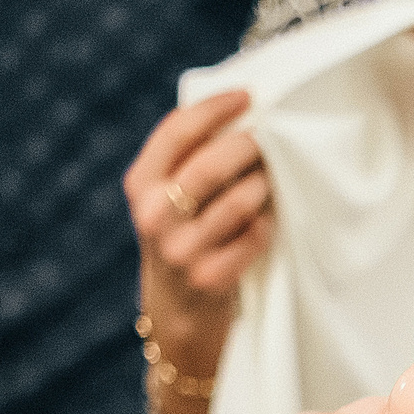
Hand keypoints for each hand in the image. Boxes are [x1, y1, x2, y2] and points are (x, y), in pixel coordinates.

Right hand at [125, 90, 272, 413]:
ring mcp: (180, 250)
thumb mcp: (166, 202)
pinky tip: (268, 222)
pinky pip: (254, 237)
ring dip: (264, 185)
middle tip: (271, 139)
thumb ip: (185, 163)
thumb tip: (237, 110)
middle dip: (249, 146)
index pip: (177, 131)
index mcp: (140, 186)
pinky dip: (267, 225)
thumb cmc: (182, 244)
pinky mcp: (209, 278)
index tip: (248, 95)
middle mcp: (154, 216)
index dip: (216, 108)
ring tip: (273, 180)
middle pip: (210, 164)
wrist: (177, 317)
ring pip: (238, 201)